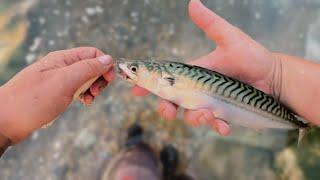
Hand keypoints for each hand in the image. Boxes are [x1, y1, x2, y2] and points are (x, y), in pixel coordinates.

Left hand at [0, 47, 113, 142]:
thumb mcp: (64, 82)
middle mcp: (61, 67)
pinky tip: (83, 103)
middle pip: (90, 66)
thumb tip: (108, 59)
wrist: (6, 121)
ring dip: (92, 89)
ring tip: (89, 100)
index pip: (92, 53)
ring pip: (85, 79)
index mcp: (62, 59)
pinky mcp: (57, 93)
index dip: (104, 64)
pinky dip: (84, 96)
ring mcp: (59, 80)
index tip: (108, 80)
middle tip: (96, 93)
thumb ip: (87, 68)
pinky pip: (77, 90)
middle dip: (99, 78)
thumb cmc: (32, 100)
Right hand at [132, 0, 281, 135]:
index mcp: (195, 73)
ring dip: (194, 119)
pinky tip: (224, 126)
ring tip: (207, 114)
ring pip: (192, 116)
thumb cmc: (252, 56)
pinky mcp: (224, 115)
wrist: (274, 77)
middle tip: (168, 112)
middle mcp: (199, 90)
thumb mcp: (230, 38)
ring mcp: (211, 104)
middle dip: (167, 109)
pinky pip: (215, 125)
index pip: (168, 79)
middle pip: (174, 102)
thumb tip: (192, 2)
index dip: (150, 86)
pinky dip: (217, 127)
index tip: (135, 91)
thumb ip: (210, 24)